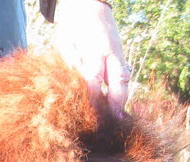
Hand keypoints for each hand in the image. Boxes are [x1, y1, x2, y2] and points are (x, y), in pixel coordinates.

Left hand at [53, 0, 130, 116]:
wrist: (89, 6)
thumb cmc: (72, 26)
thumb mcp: (64, 43)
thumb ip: (70, 64)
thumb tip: (73, 87)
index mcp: (94, 48)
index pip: (94, 79)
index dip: (92, 99)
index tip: (88, 115)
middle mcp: (111, 51)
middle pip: (117, 82)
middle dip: (114, 104)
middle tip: (111, 123)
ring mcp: (119, 52)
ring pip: (124, 80)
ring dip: (121, 100)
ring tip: (117, 118)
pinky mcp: (121, 54)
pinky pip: (124, 75)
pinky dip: (121, 90)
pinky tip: (117, 105)